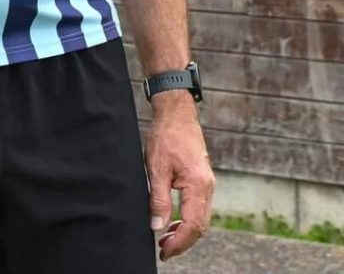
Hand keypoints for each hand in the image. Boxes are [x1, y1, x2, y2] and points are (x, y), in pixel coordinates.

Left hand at [145, 93, 214, 260]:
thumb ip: (158, 199)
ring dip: (185, 232)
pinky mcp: (202, 180)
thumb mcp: (156, 168)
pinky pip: (198, 207)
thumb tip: (157, 227)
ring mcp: (207, 184)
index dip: (179, 242)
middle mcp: (208, 188)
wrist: (177, 113)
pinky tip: (173, 222)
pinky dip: (187, 219)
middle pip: (200, 226)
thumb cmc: (166, 136)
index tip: (164, 252)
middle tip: (163, 251)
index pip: (192, 225)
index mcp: (198, 186)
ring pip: (200, 218)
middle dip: (182, 242)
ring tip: (165, 240)